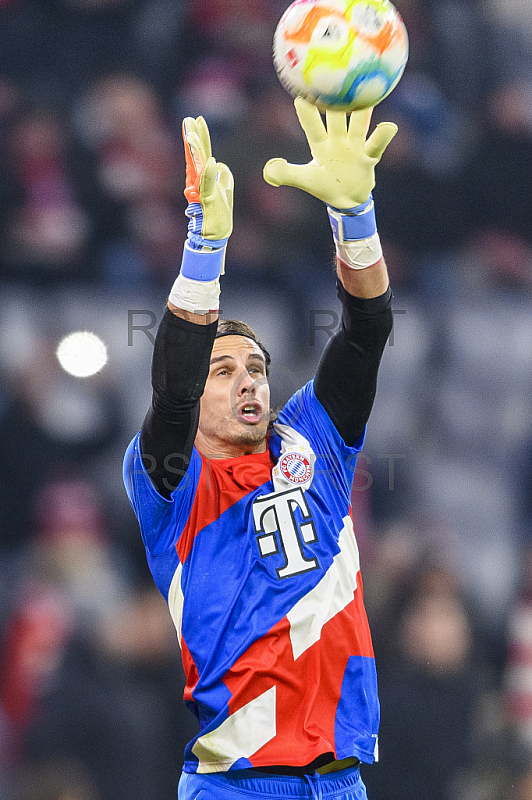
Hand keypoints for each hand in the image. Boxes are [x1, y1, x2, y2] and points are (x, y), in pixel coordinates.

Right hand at [182, 116, 233, 240]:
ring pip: (198, 168)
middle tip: (188, 119)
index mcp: (206, 178)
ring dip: (196, 151)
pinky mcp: (206, 201)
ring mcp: (201, 191)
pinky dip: (209, 174)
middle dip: (193, 137)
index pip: (203, 153)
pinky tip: (211, 161)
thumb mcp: (225, 191)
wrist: (216, 235)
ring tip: (191, 135)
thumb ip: (222, 177)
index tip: (197, 119)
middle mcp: (200, 182)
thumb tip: (220, 164)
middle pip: (197, 156)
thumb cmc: (219, 216)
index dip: (201, 137)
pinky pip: (207, 185)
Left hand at [263, 97, 396, 209]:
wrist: (348, 199)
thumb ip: (286, 175)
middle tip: (335, 76)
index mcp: (321, 145)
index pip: (312, 125)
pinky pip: (376, 145)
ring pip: (358, 125)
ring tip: (366, 92)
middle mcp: (338, 140)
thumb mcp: (305, 180)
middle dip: (335, 100)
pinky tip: (389, 127)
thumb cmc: (325, 186)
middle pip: (336, 118)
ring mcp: (355, 146)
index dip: (306, 111)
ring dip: (361, 112)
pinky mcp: (369, 157)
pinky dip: (383, 137)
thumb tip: (268, 171)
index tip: (300, 93)